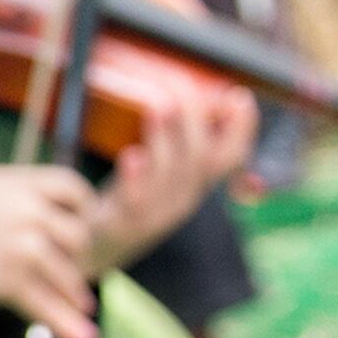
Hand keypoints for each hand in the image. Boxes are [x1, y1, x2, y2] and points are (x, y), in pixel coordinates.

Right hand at [0, 167, 97, 337]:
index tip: (80, 222)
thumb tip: (44, 207)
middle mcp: (28, 211)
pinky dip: (67, 325)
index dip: (83, 208)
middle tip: (71, 266)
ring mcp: (23, 246)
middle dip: (77, 254)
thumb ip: (14, 194)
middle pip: (77, 234)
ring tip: (81, 303)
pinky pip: (48, 306)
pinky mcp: (11, 281)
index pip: (74, 188)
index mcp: (19, 182)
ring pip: (68, 273)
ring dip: (74, 291)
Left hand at [89, 88, 256, 270]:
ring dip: (166, 138)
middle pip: (199, 161)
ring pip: (169, 177)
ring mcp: (154, 214)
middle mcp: (182, 200)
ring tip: (159, 106)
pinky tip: (132, 155)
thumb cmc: (130, 196)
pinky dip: (135, 178)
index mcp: (195, 185)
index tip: (240, 96)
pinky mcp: (122, 223)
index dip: (241, 129)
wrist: (95, 249)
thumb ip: (181, 138)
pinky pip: (134, 202)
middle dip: (194, 121)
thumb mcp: (163, 170)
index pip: (228, 158)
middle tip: (182, 89)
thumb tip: (204, 95)